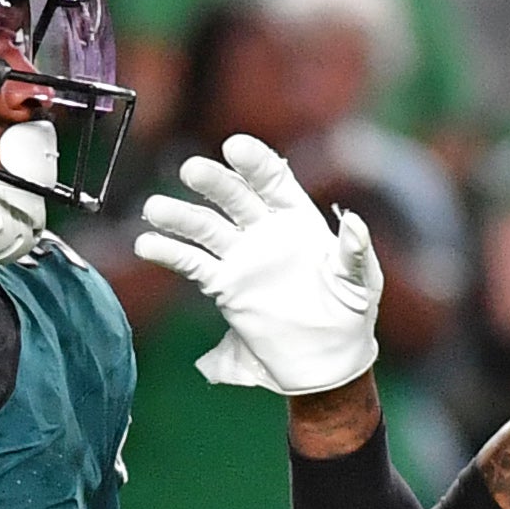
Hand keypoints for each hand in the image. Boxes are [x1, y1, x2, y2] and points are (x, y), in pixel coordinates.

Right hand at [135, 134, 380, 393]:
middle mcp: (265, 231)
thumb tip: (355, 223)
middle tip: (192, 170)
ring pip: (206, 228)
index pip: (272, 180)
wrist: (327, 361)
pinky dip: (170, 252)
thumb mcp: (361, 282)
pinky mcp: (224, 286)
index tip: (234, 147)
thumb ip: (355, 252)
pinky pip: (193, 264)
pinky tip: (147, 244)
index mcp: (299, 219)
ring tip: (155, 209)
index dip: (254, 162)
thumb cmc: (352, 315)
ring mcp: (242, 257)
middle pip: (234, 197)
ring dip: (180, 216)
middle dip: (214, 183)